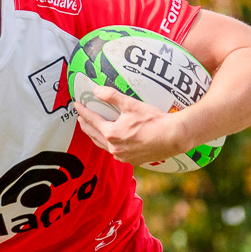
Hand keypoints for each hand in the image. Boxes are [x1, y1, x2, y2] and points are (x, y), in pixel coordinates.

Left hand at [72, 86, 189, 165]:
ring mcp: (123, 156)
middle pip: (94, 135)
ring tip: (93, 130)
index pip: (92, 120)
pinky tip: (112, 142)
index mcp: (111, 133)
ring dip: (96, 136)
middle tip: (81, 118)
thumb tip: (96, 90)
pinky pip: (116, 153)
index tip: (77, 105)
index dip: (83, 111)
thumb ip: (112, 96)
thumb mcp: (131, 104)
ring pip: (104, 146)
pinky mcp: (133, 160)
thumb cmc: (153, 121)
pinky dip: (110, 145)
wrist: (173, 137)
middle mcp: (114, 148)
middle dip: (86, 126)